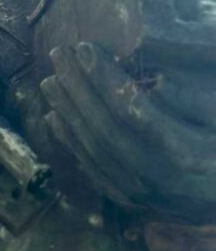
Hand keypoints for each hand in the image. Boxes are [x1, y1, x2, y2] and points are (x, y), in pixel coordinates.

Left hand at [41, 42, 215, 215]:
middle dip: (78, 88)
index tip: (83, 47)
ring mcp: (145, 195)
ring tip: (51, 79)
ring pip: (94, 150)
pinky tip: (55, 118)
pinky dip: (71, 143)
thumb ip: (199, 101)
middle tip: (58, 53)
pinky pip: (94, 171)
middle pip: (105, 128)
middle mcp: (159, 179)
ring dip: (68, 112)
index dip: (104, 77)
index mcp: (187, 154)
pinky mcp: (136, 202)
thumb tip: (160, 84)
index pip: (133, 110)